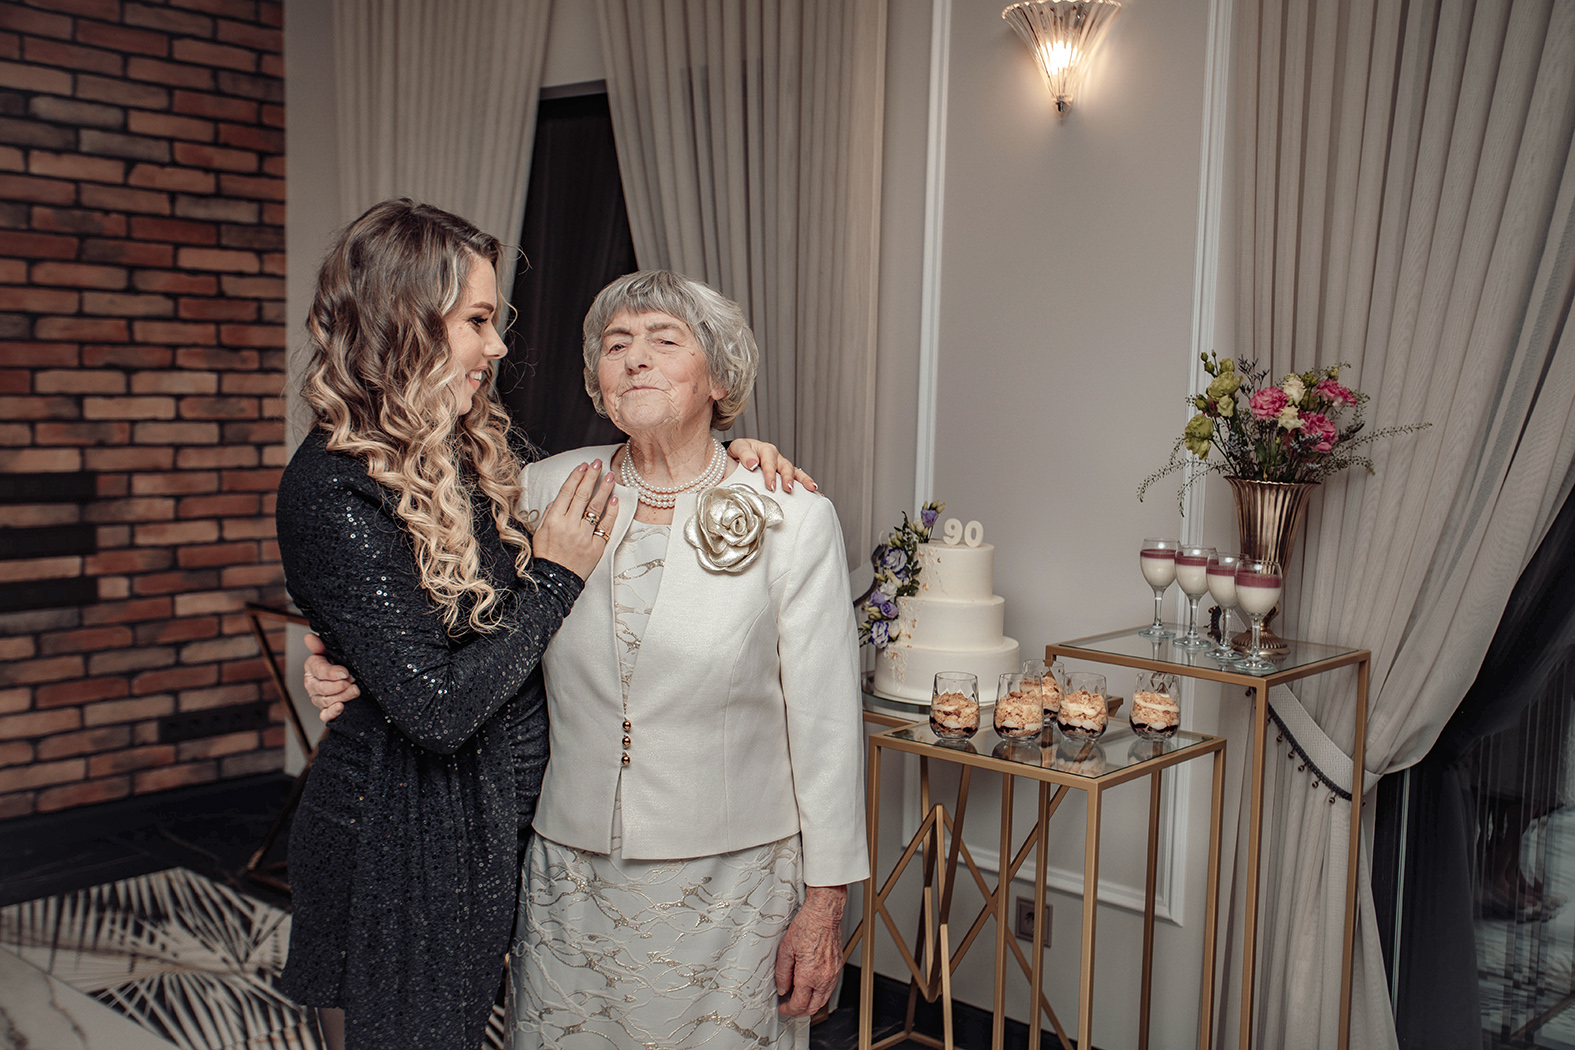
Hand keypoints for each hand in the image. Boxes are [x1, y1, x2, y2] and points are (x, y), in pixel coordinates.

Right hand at [303, 631, 356, 722]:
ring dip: (341, 697)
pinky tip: (341, 708)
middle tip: (353, 682)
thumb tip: (309, 637)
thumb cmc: (337, 660)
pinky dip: (332, 713)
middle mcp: (312, 684)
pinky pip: (325, 715)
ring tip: (355, 691)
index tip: (345, 672)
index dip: (332, 672)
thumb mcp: (330, 651)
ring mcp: (317, 698)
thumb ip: (320, 645)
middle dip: (338, 686)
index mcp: (312, 667)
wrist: (345, 674)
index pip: (319, 670)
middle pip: (322, 688)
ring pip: (326, 701)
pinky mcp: (324, 710)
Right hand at [531, 460, 616, 579]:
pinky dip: (611, 512)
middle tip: (598, 463)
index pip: (566, 492)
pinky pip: (606, 526)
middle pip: (582, 495)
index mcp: (554, 520)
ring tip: (610, 476)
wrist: (556, 580)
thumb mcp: (539, 533)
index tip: (583, 466)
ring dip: (603, 489)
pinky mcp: (596, 546)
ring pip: (596, 507)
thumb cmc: (547, 556)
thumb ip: (548, 514)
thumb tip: (558, 499)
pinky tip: (615, 499)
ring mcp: (583, 535)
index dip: (576, 477)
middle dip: (591, 476)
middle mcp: (569, 525)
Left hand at [727, 439, 816, 492]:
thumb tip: (753, 464)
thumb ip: (744, 454)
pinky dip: (806, 484)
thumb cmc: (737, 454)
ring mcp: (781, 466)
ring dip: (803, 480)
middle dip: (788, 478)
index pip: (769, 461)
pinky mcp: (784, 474)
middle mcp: (776, 457)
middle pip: (785, 466)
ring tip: (811, 488)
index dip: (770, 473)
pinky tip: (815, 493)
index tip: (770, 485)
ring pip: (795, 471)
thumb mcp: (737, 448)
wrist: (736, 458)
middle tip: (788, 488)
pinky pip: (798, 478)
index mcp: (764, 449)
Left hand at [774, 884, 846, 1015]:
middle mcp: (823, 978)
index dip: (789, 1010)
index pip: (799, 1004)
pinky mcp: (837, 968)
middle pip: (813, 1008)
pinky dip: (820, 993)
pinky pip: (829, 988)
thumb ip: (782, 973)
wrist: (823, 915)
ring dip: (811, 1004)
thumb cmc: (806, 926)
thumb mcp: (785, 949)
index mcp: (808, 975)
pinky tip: (811, 987)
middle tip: (790, 1007)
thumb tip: (782, 988)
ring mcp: (833, 974)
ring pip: (823, 1000)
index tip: (784, 1008)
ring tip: (799, 998)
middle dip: (800, 1011)